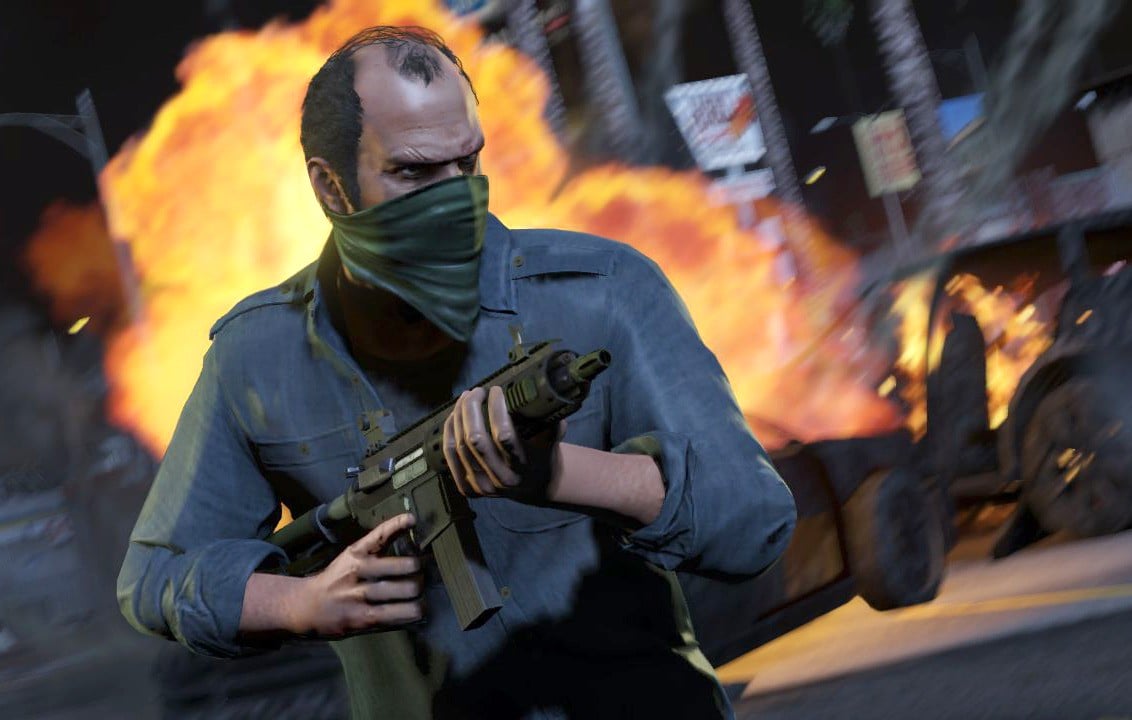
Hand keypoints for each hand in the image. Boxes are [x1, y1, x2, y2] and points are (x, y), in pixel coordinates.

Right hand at [292, 513, 424, 638]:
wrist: (305, 607)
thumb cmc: (336, 580)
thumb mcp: (350, 558)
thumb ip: (377, 548)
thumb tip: (411, 533)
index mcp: (355, 553)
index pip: (379, 535)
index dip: (397, 525)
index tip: (412, 519)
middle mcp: (358, 570)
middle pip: (404, 566)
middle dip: (419, 570)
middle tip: (422, 574)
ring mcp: (360, 595)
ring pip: (405, 590)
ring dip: (418, 593)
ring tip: (420, 594)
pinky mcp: (362, 619)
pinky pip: (396, 614)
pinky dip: (412, 612)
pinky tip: (416, 611)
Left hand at [442, 385, 565, 498]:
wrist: (534, 485)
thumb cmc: (543, 453)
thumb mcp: (551, 438)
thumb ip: (549, 420)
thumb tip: (548, 396)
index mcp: (523, 467)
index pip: (504, 435)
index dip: (496, 408)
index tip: (497, 390)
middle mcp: (500, 479)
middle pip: (475, 439)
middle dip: (472, 408)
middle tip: (478, 390)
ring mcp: (481, 486)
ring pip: (460, 445)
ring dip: (460, 415)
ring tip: (466, 397)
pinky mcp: (467, 487)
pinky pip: (450, 454)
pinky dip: (449, 431)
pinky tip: (454, 414)